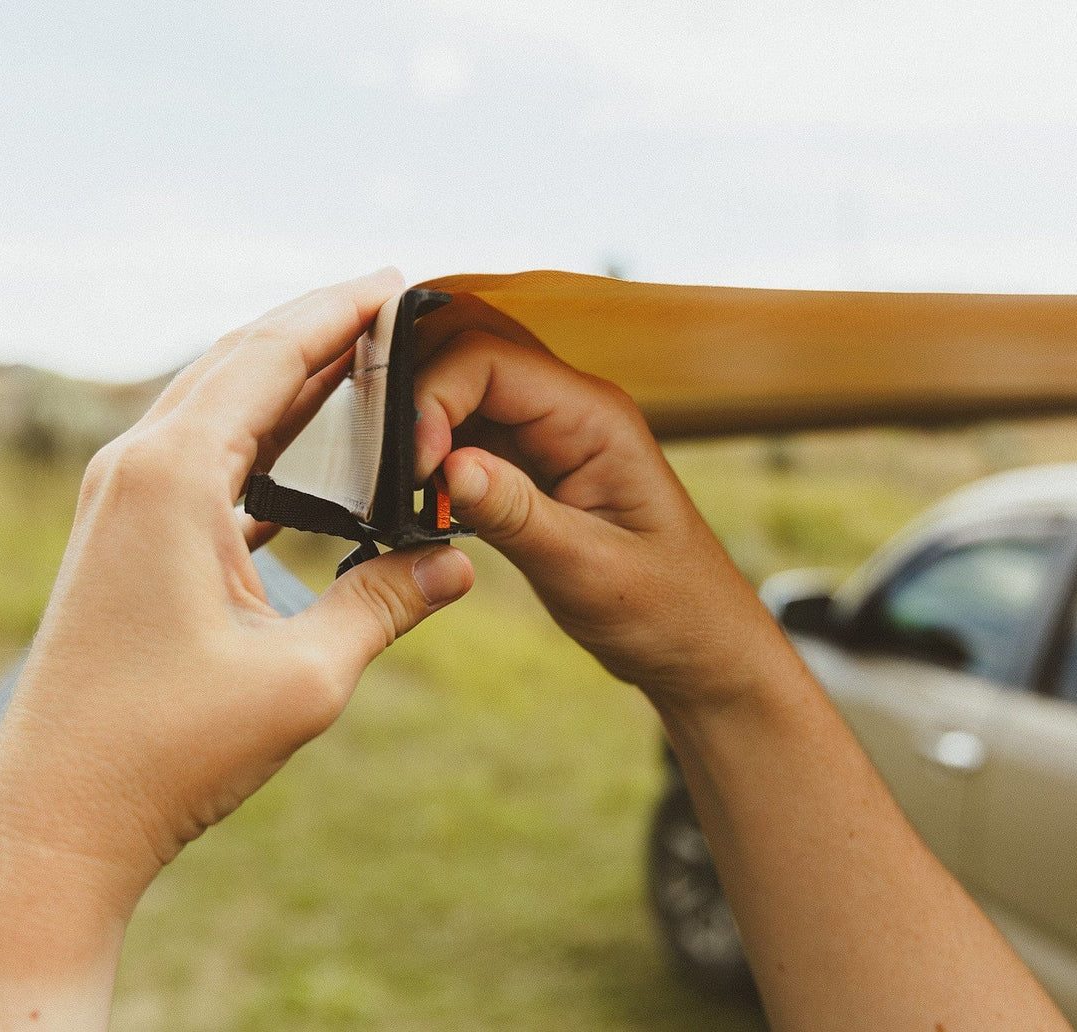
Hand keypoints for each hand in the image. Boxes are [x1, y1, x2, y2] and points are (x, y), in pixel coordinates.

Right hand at [413, 331, 791, 712]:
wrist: (698, 647)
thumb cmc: (665, 610)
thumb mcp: (589, 571)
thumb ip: (518, 515)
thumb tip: (448, 466)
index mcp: (594, 416)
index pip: (489, 359)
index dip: (434, 396)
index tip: (412, 468)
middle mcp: (568, 409)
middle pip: (468, 350)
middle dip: (413, 388)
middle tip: (379, 458)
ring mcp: (547, 434)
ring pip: (460, 388)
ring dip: (417, 420)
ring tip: (389, 480)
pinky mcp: (529, 465)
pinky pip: (466, 433)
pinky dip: (429, 453)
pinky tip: (411, 497)